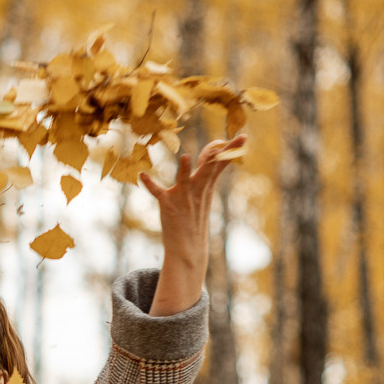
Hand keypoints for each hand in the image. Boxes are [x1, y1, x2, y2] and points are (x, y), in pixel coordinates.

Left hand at [140, 133, 244, 316]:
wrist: (187, 247)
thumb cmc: (193, 217)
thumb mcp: (203, 193)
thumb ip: (206, 174)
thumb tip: (212, 156)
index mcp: (206, 186)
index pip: (220, 163)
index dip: (230, 149)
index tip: (241, 136)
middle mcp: (197, 189)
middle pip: (210, 167)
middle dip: (222, 153)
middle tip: (232, 141)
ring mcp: (183, 197)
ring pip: (185, 179)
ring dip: (186, 169)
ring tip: (187, 157)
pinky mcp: (167, 204)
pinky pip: (158, 192)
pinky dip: (150, 184)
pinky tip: (142, 175)